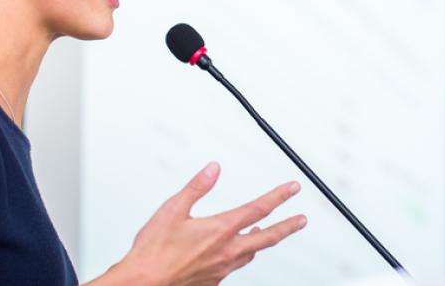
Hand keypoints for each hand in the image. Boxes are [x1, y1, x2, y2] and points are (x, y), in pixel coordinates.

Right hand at [94, 162, 307, 285]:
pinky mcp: (214, 281)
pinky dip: (240, 257)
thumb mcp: (173, 209)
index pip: (259, 209)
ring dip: (263, 242)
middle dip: (287, 226)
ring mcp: (222, 269)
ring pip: (252, 254)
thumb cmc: (154, 251)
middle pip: (268, 237)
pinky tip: (235, 255)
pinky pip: (235, 267)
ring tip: (268, 235)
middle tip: (300, 220)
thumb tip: (213, 170)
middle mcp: (227, 251)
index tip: (292, 189)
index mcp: (220, 229)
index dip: (279, 197)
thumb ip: (197, 187)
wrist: (143, 282)